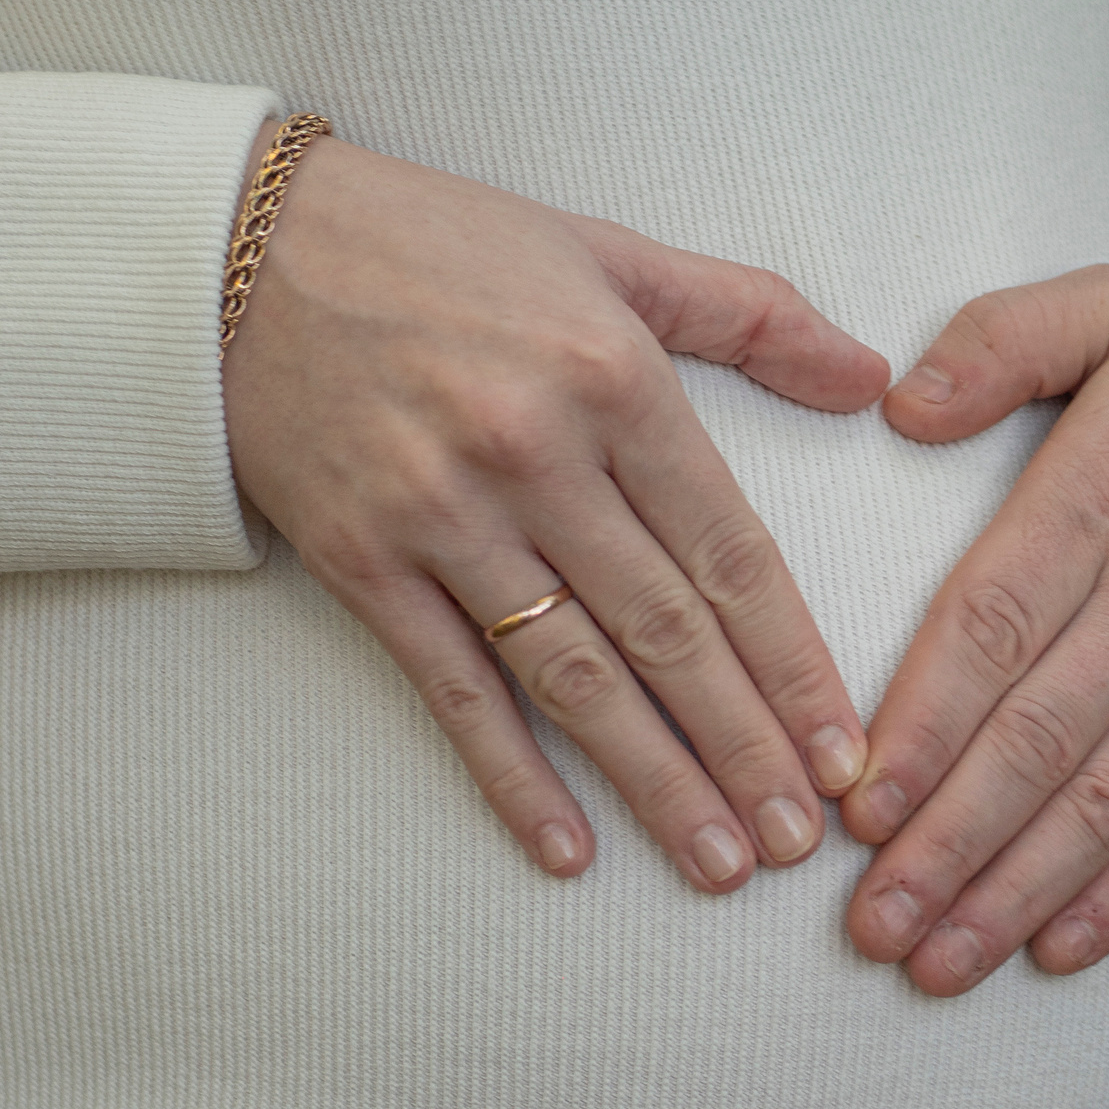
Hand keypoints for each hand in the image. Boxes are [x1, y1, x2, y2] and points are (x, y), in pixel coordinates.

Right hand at [224, 133, 890, 892]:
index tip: (841, 746)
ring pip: (574, 676)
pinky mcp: (362, 561)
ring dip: (656, 780)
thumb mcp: (609, 254)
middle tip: (800, 839)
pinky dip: (511, 776)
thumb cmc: (439, 246)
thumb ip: (749, 314)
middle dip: (745, 745)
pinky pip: (453, 687)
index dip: (795, 662)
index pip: (729, 551)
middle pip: (666, 632)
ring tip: (720, 862)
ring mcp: (443, 515)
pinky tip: (569, 849)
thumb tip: (870, 375)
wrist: (239, 248)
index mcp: (613, 377)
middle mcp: (535, 453)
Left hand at [841, 266, 1108, 993]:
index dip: (921, 727)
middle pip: (1034, 743)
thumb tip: (899, 405)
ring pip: (1103, 804)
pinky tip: (1059, 952)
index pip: (991, 628)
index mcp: (1106, 496)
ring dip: (1012, 892)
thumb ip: (1004, 339)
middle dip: (943, 847)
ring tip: (934, 964)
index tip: (854, 806)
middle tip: (867, 926)